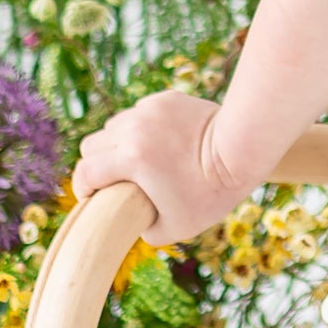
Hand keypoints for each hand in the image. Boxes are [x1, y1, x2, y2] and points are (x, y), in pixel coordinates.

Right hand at [71, 88, 244, 246]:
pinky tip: (160, 141)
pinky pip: (139, 112)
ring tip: (137, 159)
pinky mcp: (166, 99)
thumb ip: (143, 228)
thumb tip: (131, 220)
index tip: (90, 196)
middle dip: (97, 164)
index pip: (86, 172)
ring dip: (118, 143)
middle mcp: (134, 129)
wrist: (244, 151)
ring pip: (114, 125)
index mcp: (131, 159)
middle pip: (92, 145)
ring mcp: (149, 110)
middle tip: (113, 179)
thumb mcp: (176, 228)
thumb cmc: (212, 193)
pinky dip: (142, 127)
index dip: (83, 188)